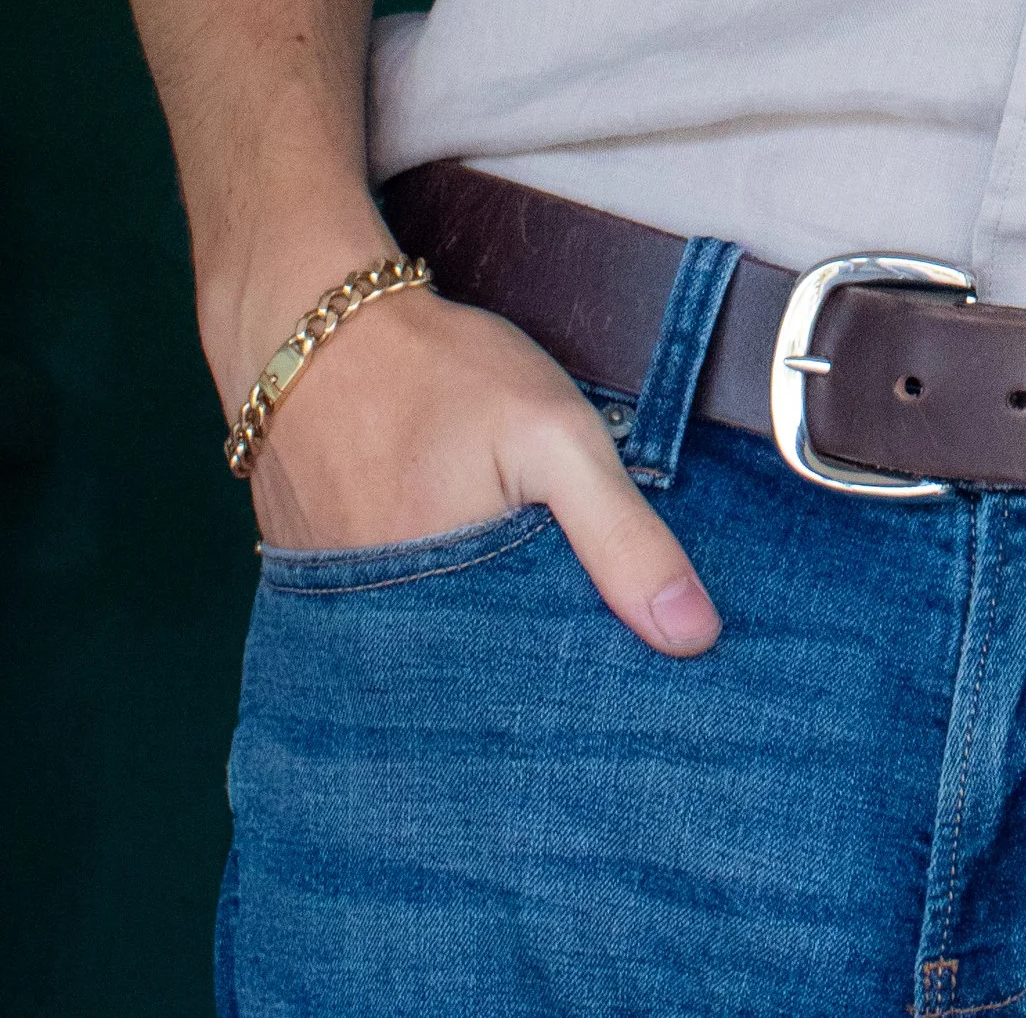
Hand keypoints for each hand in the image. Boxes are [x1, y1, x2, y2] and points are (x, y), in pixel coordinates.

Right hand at [212, 253, 719, 657]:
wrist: (314, 329)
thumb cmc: (438, 377)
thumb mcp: (554, 436)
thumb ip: (621, 534)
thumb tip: (695, 636)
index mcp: (445, 630)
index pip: (534, 711)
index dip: (589, 703)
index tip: (642, 706)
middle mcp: (388, 651)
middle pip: (487, 697)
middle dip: (543, 692)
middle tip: (603, 683)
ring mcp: (350, 627)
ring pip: (444, 667)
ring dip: (493, 659)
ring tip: (544, 642)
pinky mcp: (330, 599)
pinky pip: (401, 633)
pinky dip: (444, 622)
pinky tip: (479, 599)